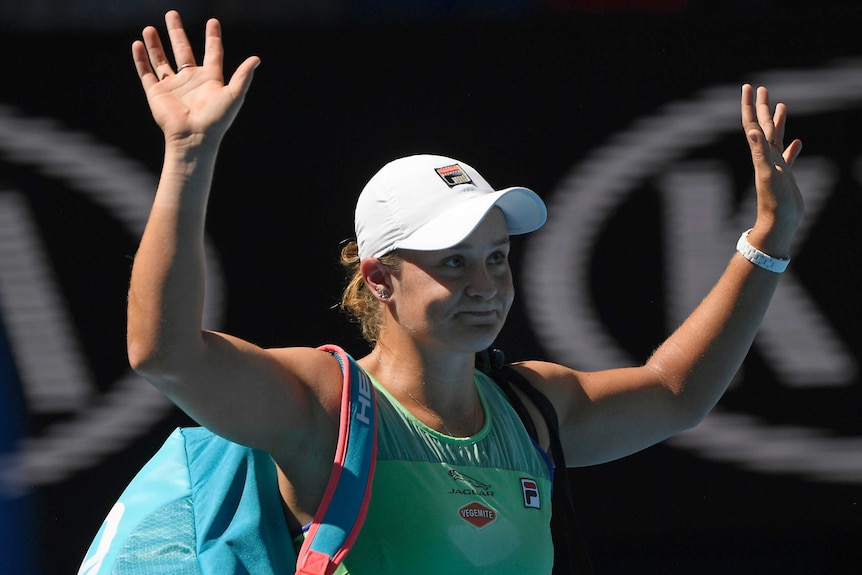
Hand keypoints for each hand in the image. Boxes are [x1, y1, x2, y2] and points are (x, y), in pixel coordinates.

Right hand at [131, 10, 259, 146]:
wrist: (194, 137)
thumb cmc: (216, 119)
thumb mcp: (234, 95)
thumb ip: (243, 76)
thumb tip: (257, 58)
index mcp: (210, 80)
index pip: (212, 53)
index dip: (213, 37)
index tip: (213, 21)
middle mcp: (191, 81)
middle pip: (182, 50)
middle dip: (176, 32)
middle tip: (172, 14)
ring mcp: (172, 86)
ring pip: (161, 60)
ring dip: (155, 44)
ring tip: (150, 27)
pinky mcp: (156, 93)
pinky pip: (146, 72)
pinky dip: (141, 59)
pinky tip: (137, 44)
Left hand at [740, 84, 804, 254]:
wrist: (779, 223)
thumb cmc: (773, 201)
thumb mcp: (767, 173)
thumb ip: (759, 151)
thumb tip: (751, 130)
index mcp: (761, 153)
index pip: (753, 124)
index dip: (750, 106)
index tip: (748, 87)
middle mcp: (766, 157)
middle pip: (763, 126)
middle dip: (762, 107)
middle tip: (762, 88)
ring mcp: (776, 166)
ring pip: (776, 138)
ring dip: (777, 122)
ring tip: (780, 106)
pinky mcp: (785, 176)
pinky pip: (788, 158)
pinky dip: (791, 148)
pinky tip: (796, 143)